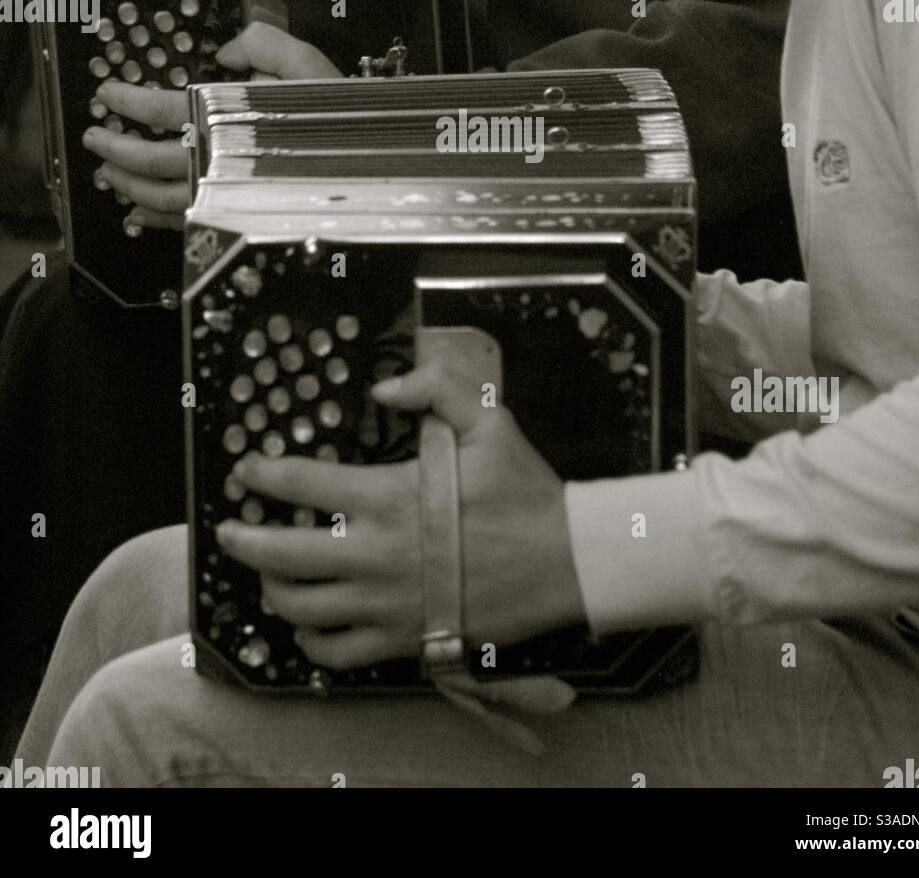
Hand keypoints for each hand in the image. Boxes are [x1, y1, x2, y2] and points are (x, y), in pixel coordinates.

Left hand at [81, 25, 341, 230]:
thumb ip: (264, 43)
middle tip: (94, 136)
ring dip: (128, 185)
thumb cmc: (340, 116)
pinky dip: (155, 222)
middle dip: (116, 148)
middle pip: (153, 160)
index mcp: (235, 119)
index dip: (129, 101)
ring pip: (163, 197)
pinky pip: (186, 225)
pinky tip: (137, 214)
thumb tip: (226, 49)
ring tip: (107, 172)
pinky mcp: (238, 217)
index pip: (165, 109)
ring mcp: (230, 195)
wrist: (374, 165)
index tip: (107, 93)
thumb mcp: (309, 63)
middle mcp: (226, 162)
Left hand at [218, 353, 586, 669]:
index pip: (301, 484)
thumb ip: (435, 389)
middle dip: (242, 541)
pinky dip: (311, 641)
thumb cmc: (523, 490)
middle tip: (227, 532)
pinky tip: (309, 625)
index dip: (263, 475)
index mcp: (387, 497)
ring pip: (300, 606)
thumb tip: (382, 390)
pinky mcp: (402, 639)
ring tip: (265, 576)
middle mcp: (373, 554)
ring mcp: (384, 603)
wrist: (566, 561)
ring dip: (271, 589)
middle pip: (280, 554)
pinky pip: (337, 653)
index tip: (246, 472)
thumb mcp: (490, 420)